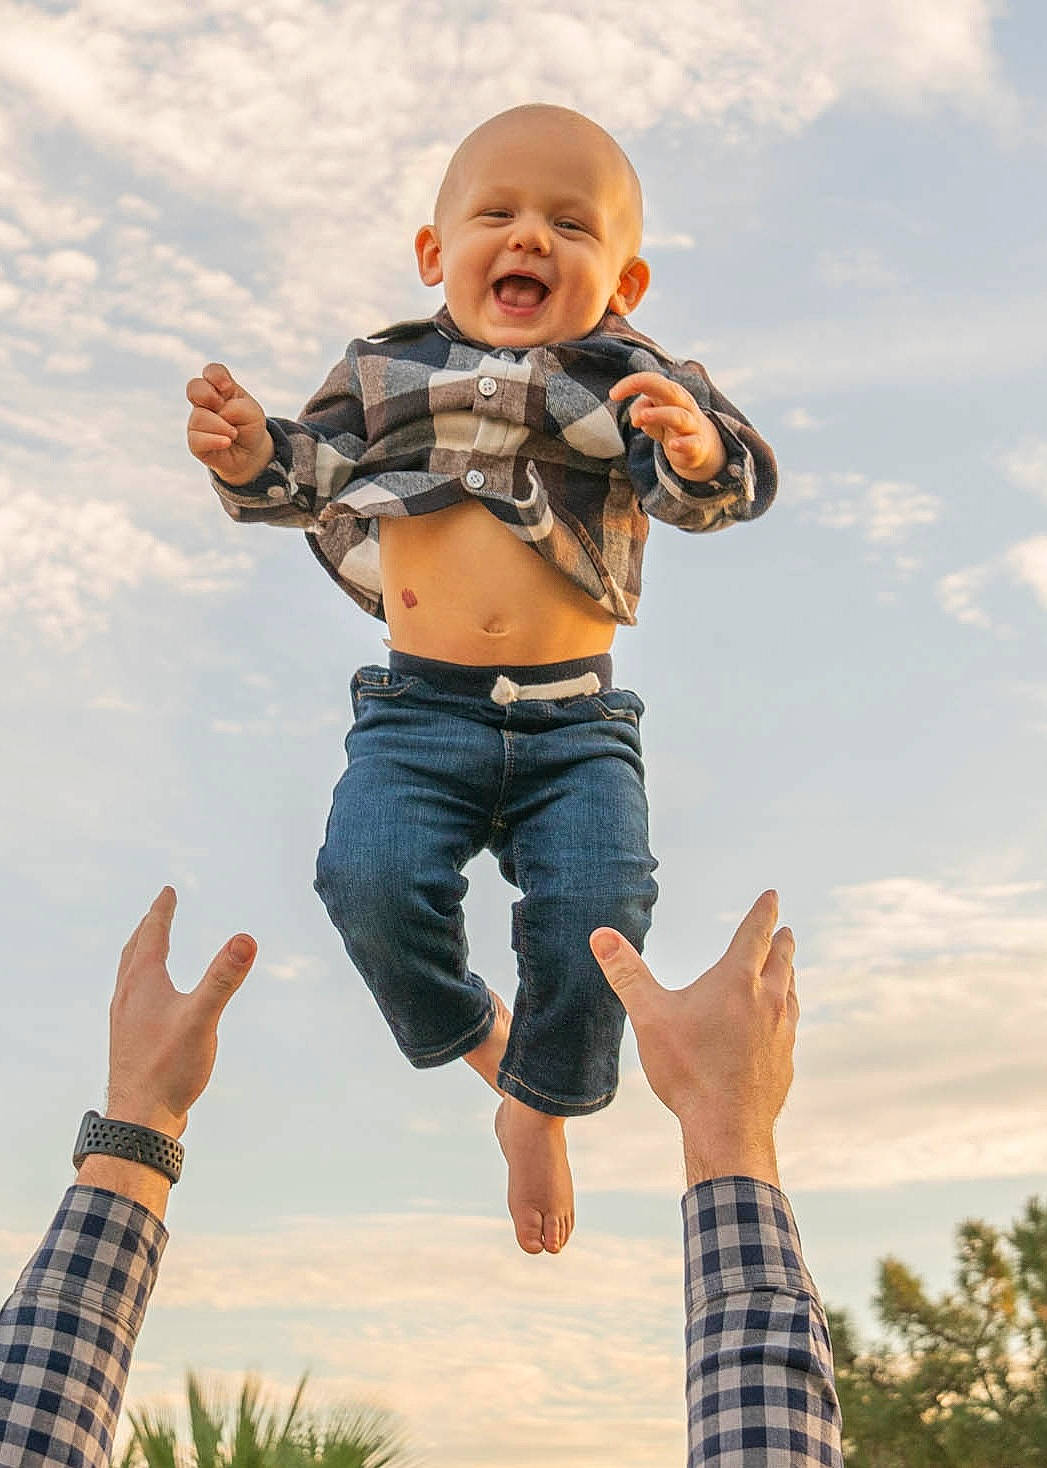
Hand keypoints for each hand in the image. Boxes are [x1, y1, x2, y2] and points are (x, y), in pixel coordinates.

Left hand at [104, 887, 255, 1138]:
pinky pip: (131, 999)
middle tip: (158, 912)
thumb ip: (224, 978)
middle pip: (134, 951)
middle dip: (148, 928)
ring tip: (150, 951)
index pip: (152, 935)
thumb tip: (246, 939)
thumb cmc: (169, 1069)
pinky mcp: (128, 1041)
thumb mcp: (203, 1018)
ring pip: (129, 976)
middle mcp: (127, 997)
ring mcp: (124, 1020)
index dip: (162, 911)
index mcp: (142, 984)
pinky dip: (141, 983)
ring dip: (140, 955)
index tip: (168, 891)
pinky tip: (152, 1003)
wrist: (139, 1119)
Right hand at [186, 362, 273, 484]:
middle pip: (194, 387)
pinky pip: (196, 438)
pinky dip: (215, 440)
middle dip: (208, 396)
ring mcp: (197, 421)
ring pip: (199, 417)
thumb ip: (237, 408)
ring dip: (221, 426)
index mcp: (220, 389)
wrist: (251, 454)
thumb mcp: (253, 414)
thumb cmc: (250, 427)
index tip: (228, 387)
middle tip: (222, 407)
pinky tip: (227, 442)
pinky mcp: (195, 442)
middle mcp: (205, 402)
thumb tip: (218, 415)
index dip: (216, 376)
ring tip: (234, 434)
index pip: (211, 372)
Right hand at [590, 891, 796, 1188]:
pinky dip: (784, 1012)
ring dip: (787, 976)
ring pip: (790, 992)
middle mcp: (768, 1000)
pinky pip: (789, 1026)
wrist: (728, 1129)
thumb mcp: (649, 1016)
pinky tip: (777, 1024)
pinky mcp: (785, 1060)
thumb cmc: (687, 1070)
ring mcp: (782, 1031)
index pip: (756, 933)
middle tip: (784, 930)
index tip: (773, 896)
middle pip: (782, 959)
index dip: (764, 911)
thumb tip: (600, 935)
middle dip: (781, 941)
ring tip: (784, 972)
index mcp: (737, 981)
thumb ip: (626, 973)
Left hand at [610, 371, 727, 482]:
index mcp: (670, 393)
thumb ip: (640, 410)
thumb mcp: (651, 415)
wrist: (699, 446)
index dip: (632, 383)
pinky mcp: (696, 446)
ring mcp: (691, 425)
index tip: (613, 394)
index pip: (652, 381)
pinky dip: (683, 444)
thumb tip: (637, 418)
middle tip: (627, 399)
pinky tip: (672, 445)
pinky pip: (692, 443)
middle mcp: (683, 405)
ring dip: (660, 414)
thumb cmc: (669, 424)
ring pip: (679, 417)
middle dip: (649, 388)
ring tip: (642, 419)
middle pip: (670, 391)